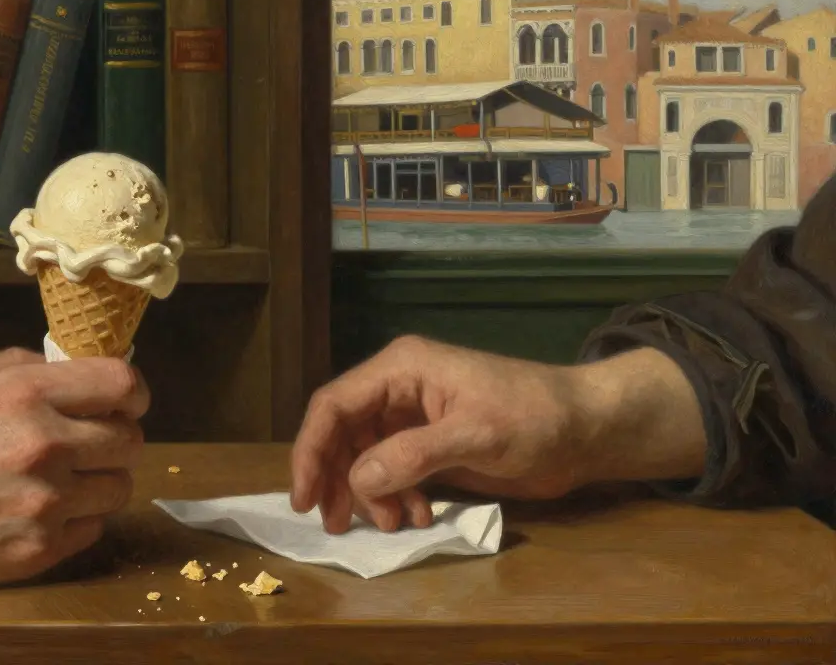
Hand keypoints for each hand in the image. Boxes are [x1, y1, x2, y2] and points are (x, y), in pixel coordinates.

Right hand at [0, 356, 148, 591]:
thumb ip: (27, 368)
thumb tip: (79, 368)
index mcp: (24, 394)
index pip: (122, 384)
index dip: (132, 392)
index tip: (125, 401)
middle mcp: (41, 445)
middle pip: (130, 440)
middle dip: (117, 437)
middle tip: (93, 442)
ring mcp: (43, 502)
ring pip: (118, 488)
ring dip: (101, 480)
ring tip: (68, 477)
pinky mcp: (38, 549)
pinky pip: (93, 528)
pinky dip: (78, 517)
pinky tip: (45, 509)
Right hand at [290, 336, 704, 534]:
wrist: (587, 429)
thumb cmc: (536, 418)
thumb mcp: (476, 435)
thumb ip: (414, 455)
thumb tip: (358, 480)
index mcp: (402, 368)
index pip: (334, 405)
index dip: (311, 450)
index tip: (304, 498)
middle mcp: (399, 387)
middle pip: (342, 432)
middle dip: (337, 478)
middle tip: (338, 525)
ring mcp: (413, 415)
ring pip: (364, 455)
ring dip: (368, 493)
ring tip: (390, 525)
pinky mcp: (430, 442)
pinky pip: (392, 469)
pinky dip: (394, 496)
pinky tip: (415, 517)